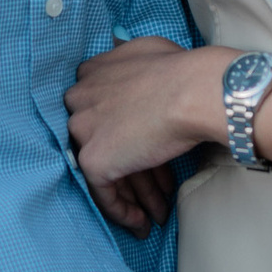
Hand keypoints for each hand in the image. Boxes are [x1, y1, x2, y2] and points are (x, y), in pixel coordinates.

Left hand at [66, 37, 222, 234]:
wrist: (192, 92)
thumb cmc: (182, 70)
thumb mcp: (146, 49)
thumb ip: (128, 60)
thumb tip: (135, 63)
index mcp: (90, 73)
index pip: (99, 109)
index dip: (124, 132)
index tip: (145, 148)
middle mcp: (79, 100)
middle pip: (101, 140)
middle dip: (130, 165)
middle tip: (156, 186)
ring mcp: (84, 132)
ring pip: (106, 169)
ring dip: (134, 194)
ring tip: (155, 213)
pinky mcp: (94, 161)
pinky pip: (104, 194)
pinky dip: (123, 211)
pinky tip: (141, 221)